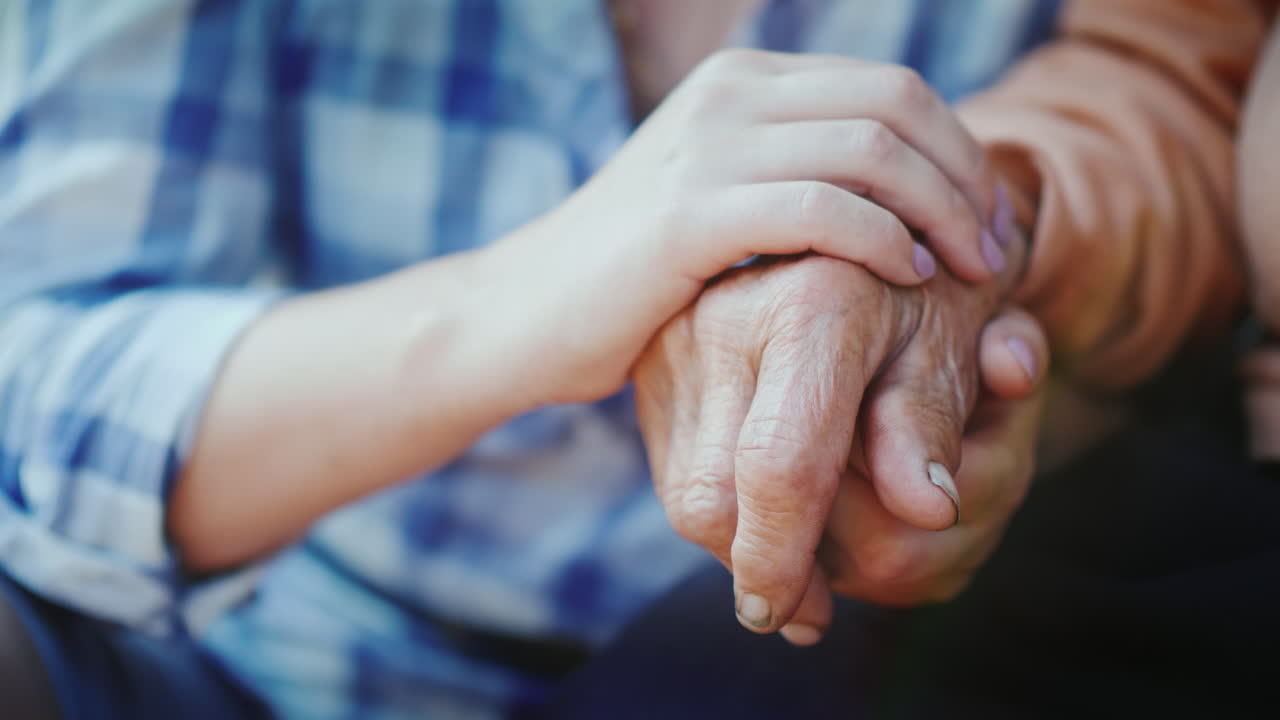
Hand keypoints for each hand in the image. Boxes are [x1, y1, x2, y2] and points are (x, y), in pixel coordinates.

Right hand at [486, 49, 1006, 406]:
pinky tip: (907, 277)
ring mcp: (705, 146)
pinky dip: (884, 240)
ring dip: (942, 211)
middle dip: (965, 178)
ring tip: (967, 272)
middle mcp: (727, 94)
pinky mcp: (688, 214)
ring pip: (872, 150)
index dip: (959, 150)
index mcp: (741, 82)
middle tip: (993, 250)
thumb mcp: (720, 199)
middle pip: (896, 105)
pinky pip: (823, 209)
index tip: (988, 221)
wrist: (524, 315)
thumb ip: (795, 173)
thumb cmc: (634, 279)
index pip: (890, 88)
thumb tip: (902, 192)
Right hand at [634, 246, 1025, 636]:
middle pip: (714, 497)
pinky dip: (723, 513)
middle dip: (758, 568)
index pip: (780, 465)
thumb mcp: (951, 350)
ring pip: (686, 493)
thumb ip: (931, 426)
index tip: (799, 618)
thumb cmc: (925, 294)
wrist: (860, 225)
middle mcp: (725, 316)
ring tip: (798, 565)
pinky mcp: (653, 365)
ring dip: (739, 548)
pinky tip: (767, 515)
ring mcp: (677, 340)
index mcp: (813, 305)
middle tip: (807, 608)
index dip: (787, 560)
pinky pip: (673, 470)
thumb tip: (926, 510)